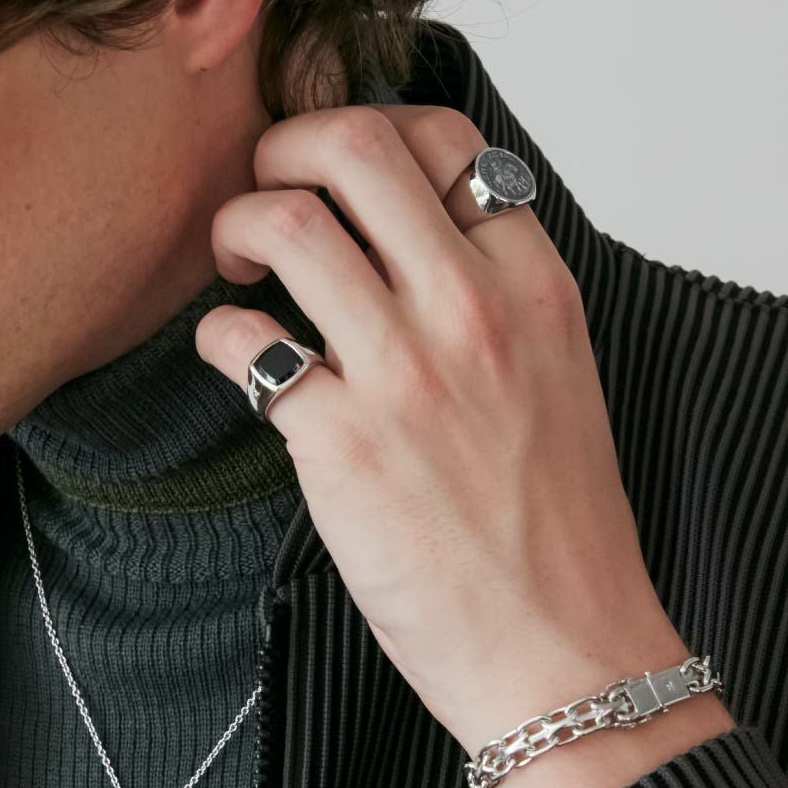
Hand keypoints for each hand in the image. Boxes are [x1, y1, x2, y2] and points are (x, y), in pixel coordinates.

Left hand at [194, 103, 688, 762]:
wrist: (567, 653)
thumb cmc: (560, 534)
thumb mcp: (559, 380)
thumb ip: (498, 299)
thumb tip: (413, 245)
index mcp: (536, 287)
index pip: (448, 140)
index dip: (377, 133)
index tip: (345, 175)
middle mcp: (472, 309)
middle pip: (355, 145)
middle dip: (286, 145)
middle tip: (268, 192)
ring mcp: (405, 373)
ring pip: (286, 221)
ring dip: (236, 226)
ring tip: (236, 268)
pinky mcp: (341, 444)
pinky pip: (244, 339)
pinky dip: (219, 336)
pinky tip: (238, 362)